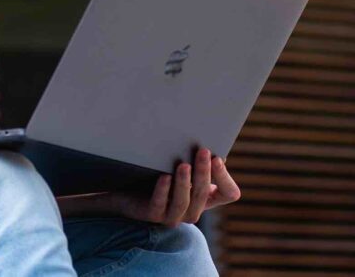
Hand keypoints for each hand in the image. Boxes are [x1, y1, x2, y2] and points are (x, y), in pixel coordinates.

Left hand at [100, 148, 240, 226]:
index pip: (229, 193)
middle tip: (203, 150)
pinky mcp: (152, 215)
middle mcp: (193, 210)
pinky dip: (163, 191)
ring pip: (183, 202)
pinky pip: (160, 205)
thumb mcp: (181, 166)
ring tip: (183, 164)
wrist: (126, 191)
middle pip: (204, 194)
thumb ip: (196, 158)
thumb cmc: (158, 174)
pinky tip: (164, 176)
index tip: (218, 157)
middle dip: (204, 171)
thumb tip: (209, 138)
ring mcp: (173, 216)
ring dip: (184, 182)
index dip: (225, 177)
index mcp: (205, 198)